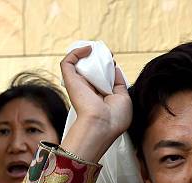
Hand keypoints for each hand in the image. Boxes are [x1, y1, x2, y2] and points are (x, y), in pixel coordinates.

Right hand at [60, 45, 131, 162]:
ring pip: (77, 64)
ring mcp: (78, 85)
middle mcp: (87, 91)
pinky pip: (67, 62)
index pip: (100, 78)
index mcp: (99, 98)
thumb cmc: (114, 119)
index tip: (114, 62)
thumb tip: (115, 69)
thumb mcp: (124, 98)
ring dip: (85, 53)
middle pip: (89, 70)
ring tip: (97, 48)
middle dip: (98, 58)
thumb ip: (120, 84)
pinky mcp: (70, 81)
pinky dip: (75, 53)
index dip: (107, 67)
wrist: (102, 126)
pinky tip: (88, 49)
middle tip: (108, 54)